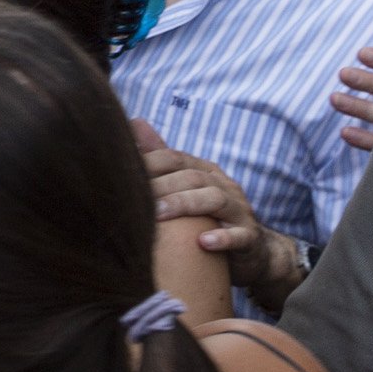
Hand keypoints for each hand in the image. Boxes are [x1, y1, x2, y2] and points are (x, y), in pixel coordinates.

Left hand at [140, 121, 298, 298]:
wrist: (251, 250)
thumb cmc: (207, 217)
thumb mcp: (185, 189)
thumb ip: (162, 158)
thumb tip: (134, 121)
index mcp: (205, 172)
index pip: (175, 159)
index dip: (150, 163)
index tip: (122, 172)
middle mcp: (224, 185)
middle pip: (193, 177)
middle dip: (162, 184)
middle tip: (135, 197)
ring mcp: (239, 210)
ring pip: (214, 200)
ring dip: (185, 205)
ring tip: (159, 214)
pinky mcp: (250, 237)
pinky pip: (239, 236)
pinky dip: (223, 238)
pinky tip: (204, 243)